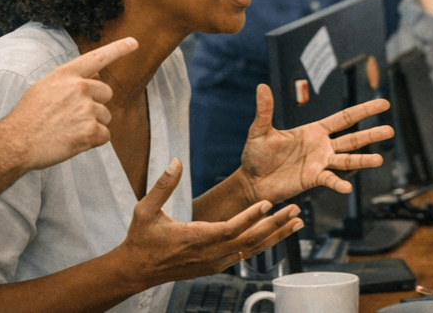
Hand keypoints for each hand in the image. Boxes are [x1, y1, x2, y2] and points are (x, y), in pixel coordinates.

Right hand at [4, 37, 137, 171]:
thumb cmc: (29, 117)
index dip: (118, 49)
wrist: (15, 143)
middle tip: (71, 116)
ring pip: (106, 115)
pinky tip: (73, 140)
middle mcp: (79, 88)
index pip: (97, 57)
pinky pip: (105, 135)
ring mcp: (86, 109)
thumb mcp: (45, 88)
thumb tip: (96, 75)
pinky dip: (93, 141)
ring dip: (92, 124)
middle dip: (95, 105)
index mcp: (66, 75)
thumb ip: (71, 81)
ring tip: (67, 129)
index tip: (134, 42)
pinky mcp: (91, 130)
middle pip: (107, 93)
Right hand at [117, 159, 301, 288]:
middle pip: (249, 240)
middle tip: (295, 211)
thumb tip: (176, 161)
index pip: (229, 229)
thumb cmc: (141, 240)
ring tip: (297, 222)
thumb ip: (163, 186)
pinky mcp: (216, 266)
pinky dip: (264, 243)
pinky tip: (278, 233)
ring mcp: (214, 263)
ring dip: (276, 235)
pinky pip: (245, 254)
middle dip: (274, 225)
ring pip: (252, 249)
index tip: (268, 203)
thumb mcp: (145, 210)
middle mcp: (209, 254)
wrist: (136, 270)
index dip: (250, 217)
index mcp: (194, 238)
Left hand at [238, 84, 393, 203]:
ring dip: (363, 160)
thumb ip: (265, 110)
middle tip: (390, 130)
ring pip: (347, 160)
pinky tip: (346, 187)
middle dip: (371, 134)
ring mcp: (320, 163)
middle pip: (352, 138)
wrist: (252, 182)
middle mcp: (321, 146)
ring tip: (379, 160)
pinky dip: (338, 183)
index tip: (383, 104)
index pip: (344, 118)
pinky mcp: (313, 179)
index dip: (364, 110)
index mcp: (313, 130)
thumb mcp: (260, 131)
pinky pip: (330, 180)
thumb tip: (262, 86)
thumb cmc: (256, 156)